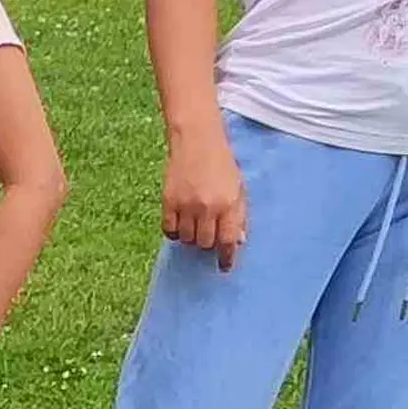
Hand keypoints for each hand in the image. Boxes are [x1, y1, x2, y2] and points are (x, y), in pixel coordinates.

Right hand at [160, 125, 248, 266]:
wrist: (196, 140)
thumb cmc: (221, 164)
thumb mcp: (238, 187)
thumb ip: (239, 214)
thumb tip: (238, 241)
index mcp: (228, 204)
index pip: (227, 241)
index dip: (226, 258)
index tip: (224, 267)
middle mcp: (207, 207)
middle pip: (205, 243)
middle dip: (208, 244)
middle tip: (208, 235)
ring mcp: (186, 205)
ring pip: (187, 239)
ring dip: (192, 237)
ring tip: (195, 225)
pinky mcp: (168, 201)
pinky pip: (170, 230)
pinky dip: (175, 232)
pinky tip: (180, 223)